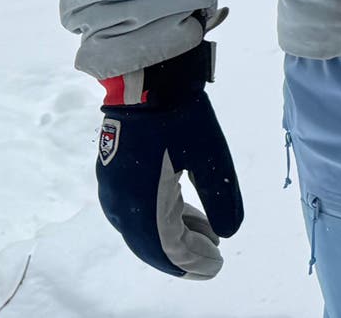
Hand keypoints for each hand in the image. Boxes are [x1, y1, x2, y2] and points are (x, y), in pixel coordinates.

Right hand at [95, 41, 243, 277]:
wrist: (145, 76)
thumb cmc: (179, 114)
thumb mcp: (210, 156)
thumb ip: (221, 198)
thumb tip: (228, 233)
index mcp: (141, 203)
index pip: (168, 248)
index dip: (194, 262)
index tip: (217, 264)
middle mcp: (120, 203)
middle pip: (151, 245)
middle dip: (182, 256)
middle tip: (211, 260)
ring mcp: (112, 189)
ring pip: (142, 229)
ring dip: (172, 237)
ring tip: (206, 235)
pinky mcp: (113, 175)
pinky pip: (135, 211)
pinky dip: (159, 220)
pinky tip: (183, 214)